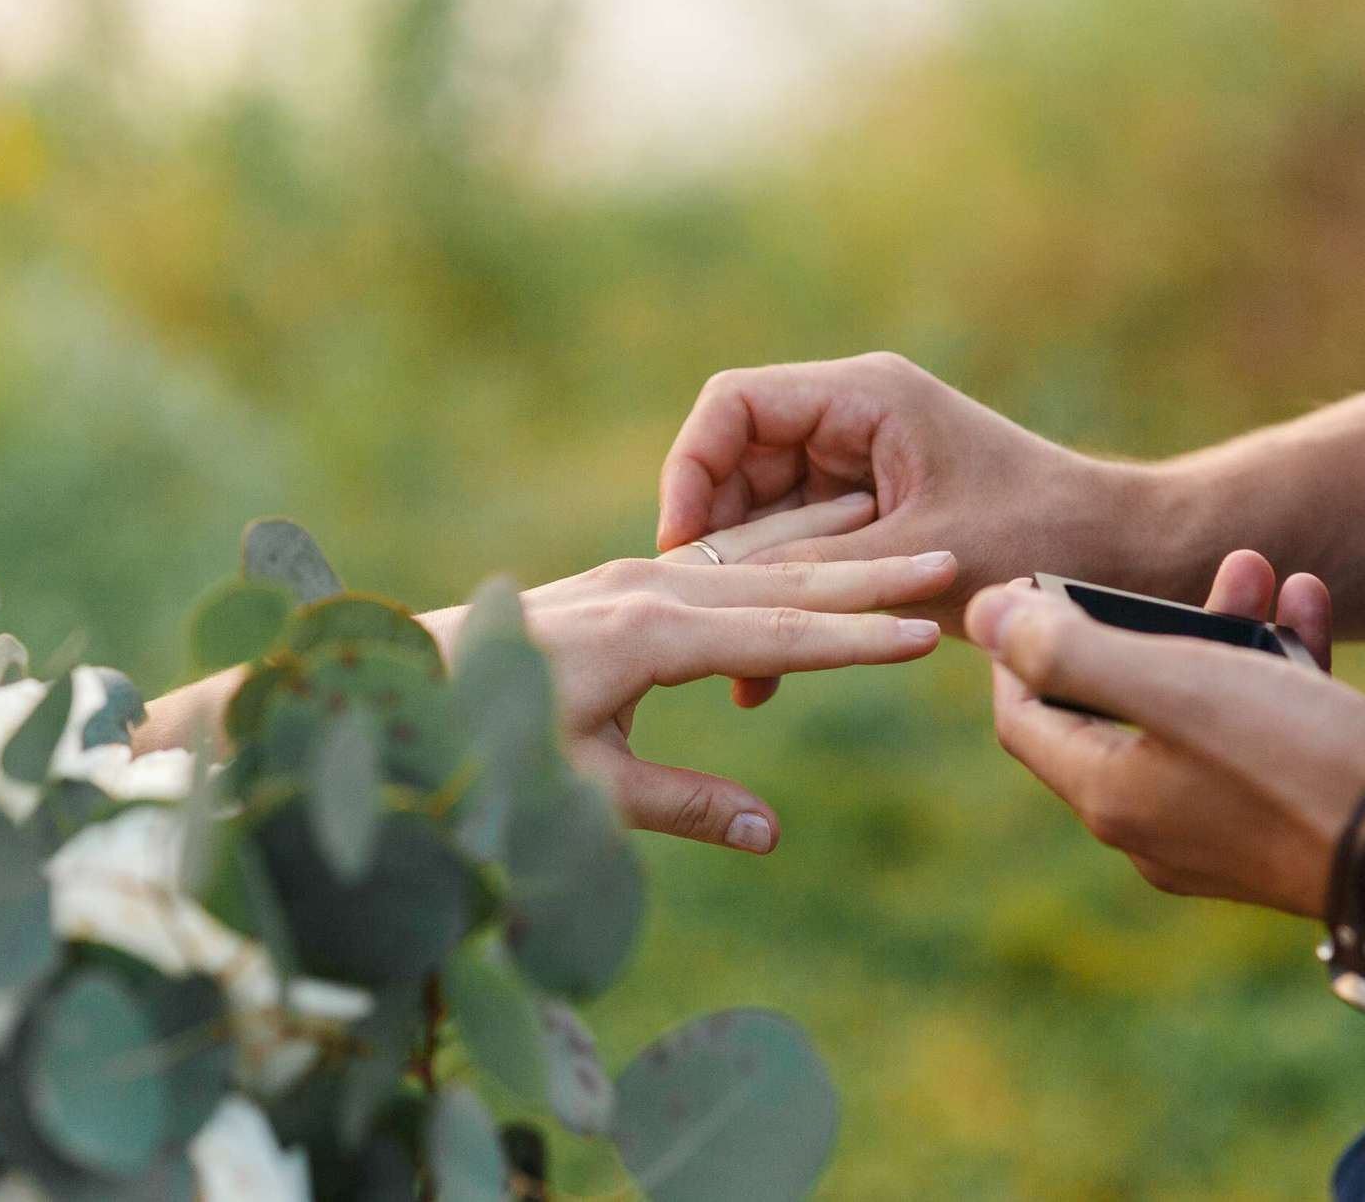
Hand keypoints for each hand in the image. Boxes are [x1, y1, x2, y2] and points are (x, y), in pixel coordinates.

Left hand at [425, 498, 957, 853]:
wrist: (413, 680)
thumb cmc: (488, 742)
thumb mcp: (581, 787)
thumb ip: (678, 805)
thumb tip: (771, 832)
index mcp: (647, 636)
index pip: (775, 636)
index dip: (853, 641)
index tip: (925, 635)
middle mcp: (650, 589)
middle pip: (783, 580)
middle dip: (870, 573)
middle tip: (951, 559)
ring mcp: (639, 574)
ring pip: (759, 559)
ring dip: (836, 548)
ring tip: (908, 531)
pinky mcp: (630, 577)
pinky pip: (726, 558)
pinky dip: (787, 546)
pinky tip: (825, 534)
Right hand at [657, 352, 1142, 634]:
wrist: (1126, 556)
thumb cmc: (1041, 539)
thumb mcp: (916, 562)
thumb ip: (812, 569)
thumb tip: (713, 592)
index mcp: (863, 396)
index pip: (733, 406)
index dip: (690, 471)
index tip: (682, 548)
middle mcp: (853, 417)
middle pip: (736, 463)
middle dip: (713, 544)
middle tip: (699, 620)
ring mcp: (860, 464)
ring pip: (763, 516)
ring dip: (746, 586)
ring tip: (739, 671)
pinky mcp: (873, 512)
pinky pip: (801, 548)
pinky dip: (783, 601)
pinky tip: (768, 674)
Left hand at [966, 550, 1364, 916]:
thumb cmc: (1290, 763)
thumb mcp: (1166, 685)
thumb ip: (1064, 647)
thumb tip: (981, 614)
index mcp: (1106, 793)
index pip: (1024, 714)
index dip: (1019, 646)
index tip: (1042, 583)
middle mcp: (1150, 824)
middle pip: (1114, 706)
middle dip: (1142, 621)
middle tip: (1173, 562)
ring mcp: (1218, 832)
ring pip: (1195, 710)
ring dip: (1218, 632)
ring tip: (1256, 566)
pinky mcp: (1284, 824)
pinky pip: (1257, 734)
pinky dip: (1273, 668)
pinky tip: (1305, 604)